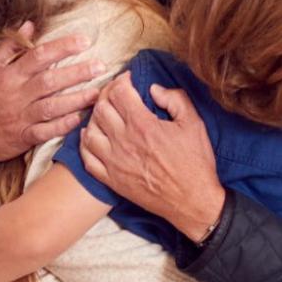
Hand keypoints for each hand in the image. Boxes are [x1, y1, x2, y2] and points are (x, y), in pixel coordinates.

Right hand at [0, 23, 103, 175]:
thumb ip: (11, 47)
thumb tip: (30, 25)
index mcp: (9, 75)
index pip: (39, 56)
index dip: (62, 47)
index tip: (84, 41)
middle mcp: (17, 94)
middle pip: (50, 80)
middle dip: (77, 72)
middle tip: (101, 65)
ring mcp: (21, 117)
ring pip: (52, 106)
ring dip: (76, 99)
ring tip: (98, 92)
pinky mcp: (24, 137)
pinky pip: (47, 131)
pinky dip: (64, 125)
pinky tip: (80, 118)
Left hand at [80, 74, 225, 238]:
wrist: (192, 202)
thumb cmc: (195, 163)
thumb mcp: (194, 124)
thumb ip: (175, 99)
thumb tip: (154, 89)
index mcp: (143, 125)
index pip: (119, 92)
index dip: (122, 80)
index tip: (128, 80)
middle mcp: (123, 142)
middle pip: (101, 108)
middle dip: (107, 94)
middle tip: (116, 94)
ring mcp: (114, 162)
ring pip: (89, 130)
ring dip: (95, 117)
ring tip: (106, 114)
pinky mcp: (111, 180)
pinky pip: (87, 158)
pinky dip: (86, 144)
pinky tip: (93, 137)